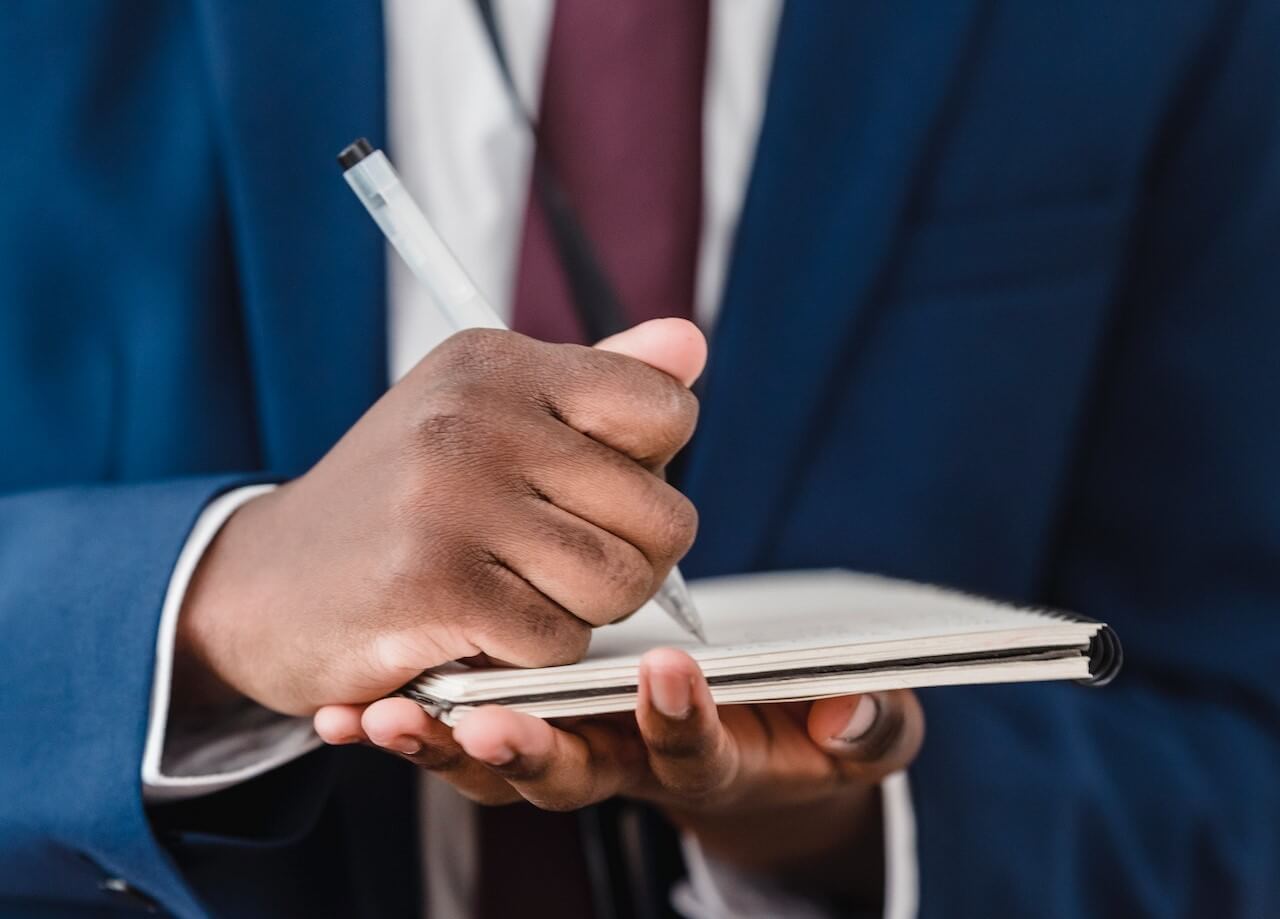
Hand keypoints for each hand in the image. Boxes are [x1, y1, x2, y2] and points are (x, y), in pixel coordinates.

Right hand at [176, 320, 705, 715]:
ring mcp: (450, 496)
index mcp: (498, 363)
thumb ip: (595, 386)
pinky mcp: (432, 582)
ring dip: (579, 613)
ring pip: (619, 584)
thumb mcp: (487, 416)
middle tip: (554, 563)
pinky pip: (558, 642)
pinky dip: (528, 654)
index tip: (588, 490)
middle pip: (664, 516)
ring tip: (512, 590)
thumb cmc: (400, 500)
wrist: (261, 584)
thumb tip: (691, 344)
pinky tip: (473, 626)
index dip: (650, 471)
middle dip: (627, 561)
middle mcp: (475, 416)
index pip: (666, 412)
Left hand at [315, 649, 923, 902]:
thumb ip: (865, 722)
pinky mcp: (520, 719)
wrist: (747, 735)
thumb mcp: (849, 726)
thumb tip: (854, 710)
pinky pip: (452, 733)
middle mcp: (623, 762)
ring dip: (441, 744)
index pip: (691, 748)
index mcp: (703, 757)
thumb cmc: (800, 721)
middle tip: (487, 729)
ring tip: (386, 719)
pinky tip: (345, 712)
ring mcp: (566, 745)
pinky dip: (401, 726)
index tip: (672, 671)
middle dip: (528, 756)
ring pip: (496, 764)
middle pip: (569, 775)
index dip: (683, 718)